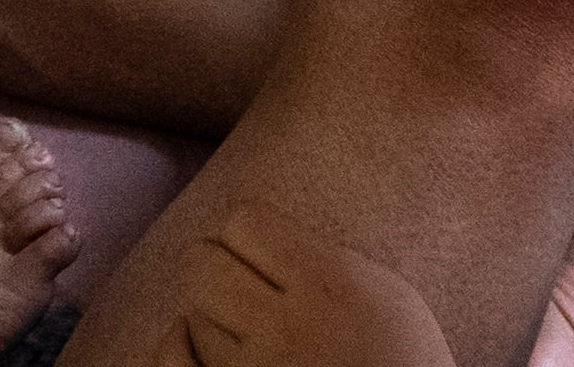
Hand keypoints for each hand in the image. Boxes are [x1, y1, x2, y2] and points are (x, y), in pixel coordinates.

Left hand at [178, 211, 458, 366]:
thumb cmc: (402, 360)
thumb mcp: (389, 296)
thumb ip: (326, 258)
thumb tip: (256, 228)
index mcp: (330, 289)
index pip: (245, 220)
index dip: (252, 234)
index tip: (267, 252)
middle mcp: (287, 331)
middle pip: (203, 264)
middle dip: (218, 266)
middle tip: (243, 283)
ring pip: (192, 315)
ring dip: (213, 316)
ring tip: (250, 330)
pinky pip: (171, 362)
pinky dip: (176, 348)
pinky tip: (195, 345)